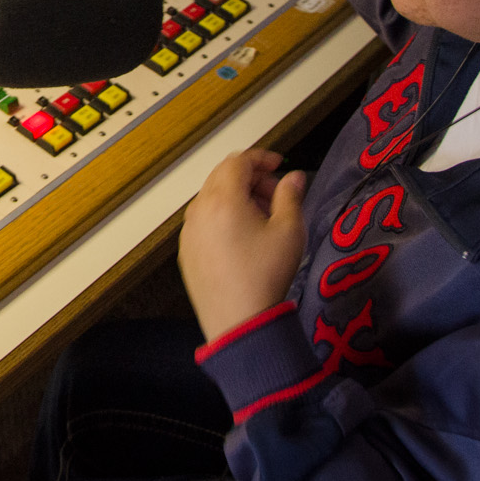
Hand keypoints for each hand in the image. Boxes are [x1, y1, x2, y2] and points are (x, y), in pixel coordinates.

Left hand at [178, 149, 309, 341]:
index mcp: (223, 199)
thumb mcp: (289, 231)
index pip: (238, 161)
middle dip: (250, 177)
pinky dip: (221, 216)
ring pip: (211, 198)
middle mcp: (199, 210)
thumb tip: (294, 177)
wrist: (240, 322)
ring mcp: (188, 231)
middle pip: (222, 176)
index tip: (279, 166)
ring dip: (236, 196)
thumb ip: (291, 196)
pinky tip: (242, 237)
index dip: (261, 158)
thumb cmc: (267, 274)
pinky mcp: (185, 251)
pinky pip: (202, 220)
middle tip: (275, 195)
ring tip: (262, 217)